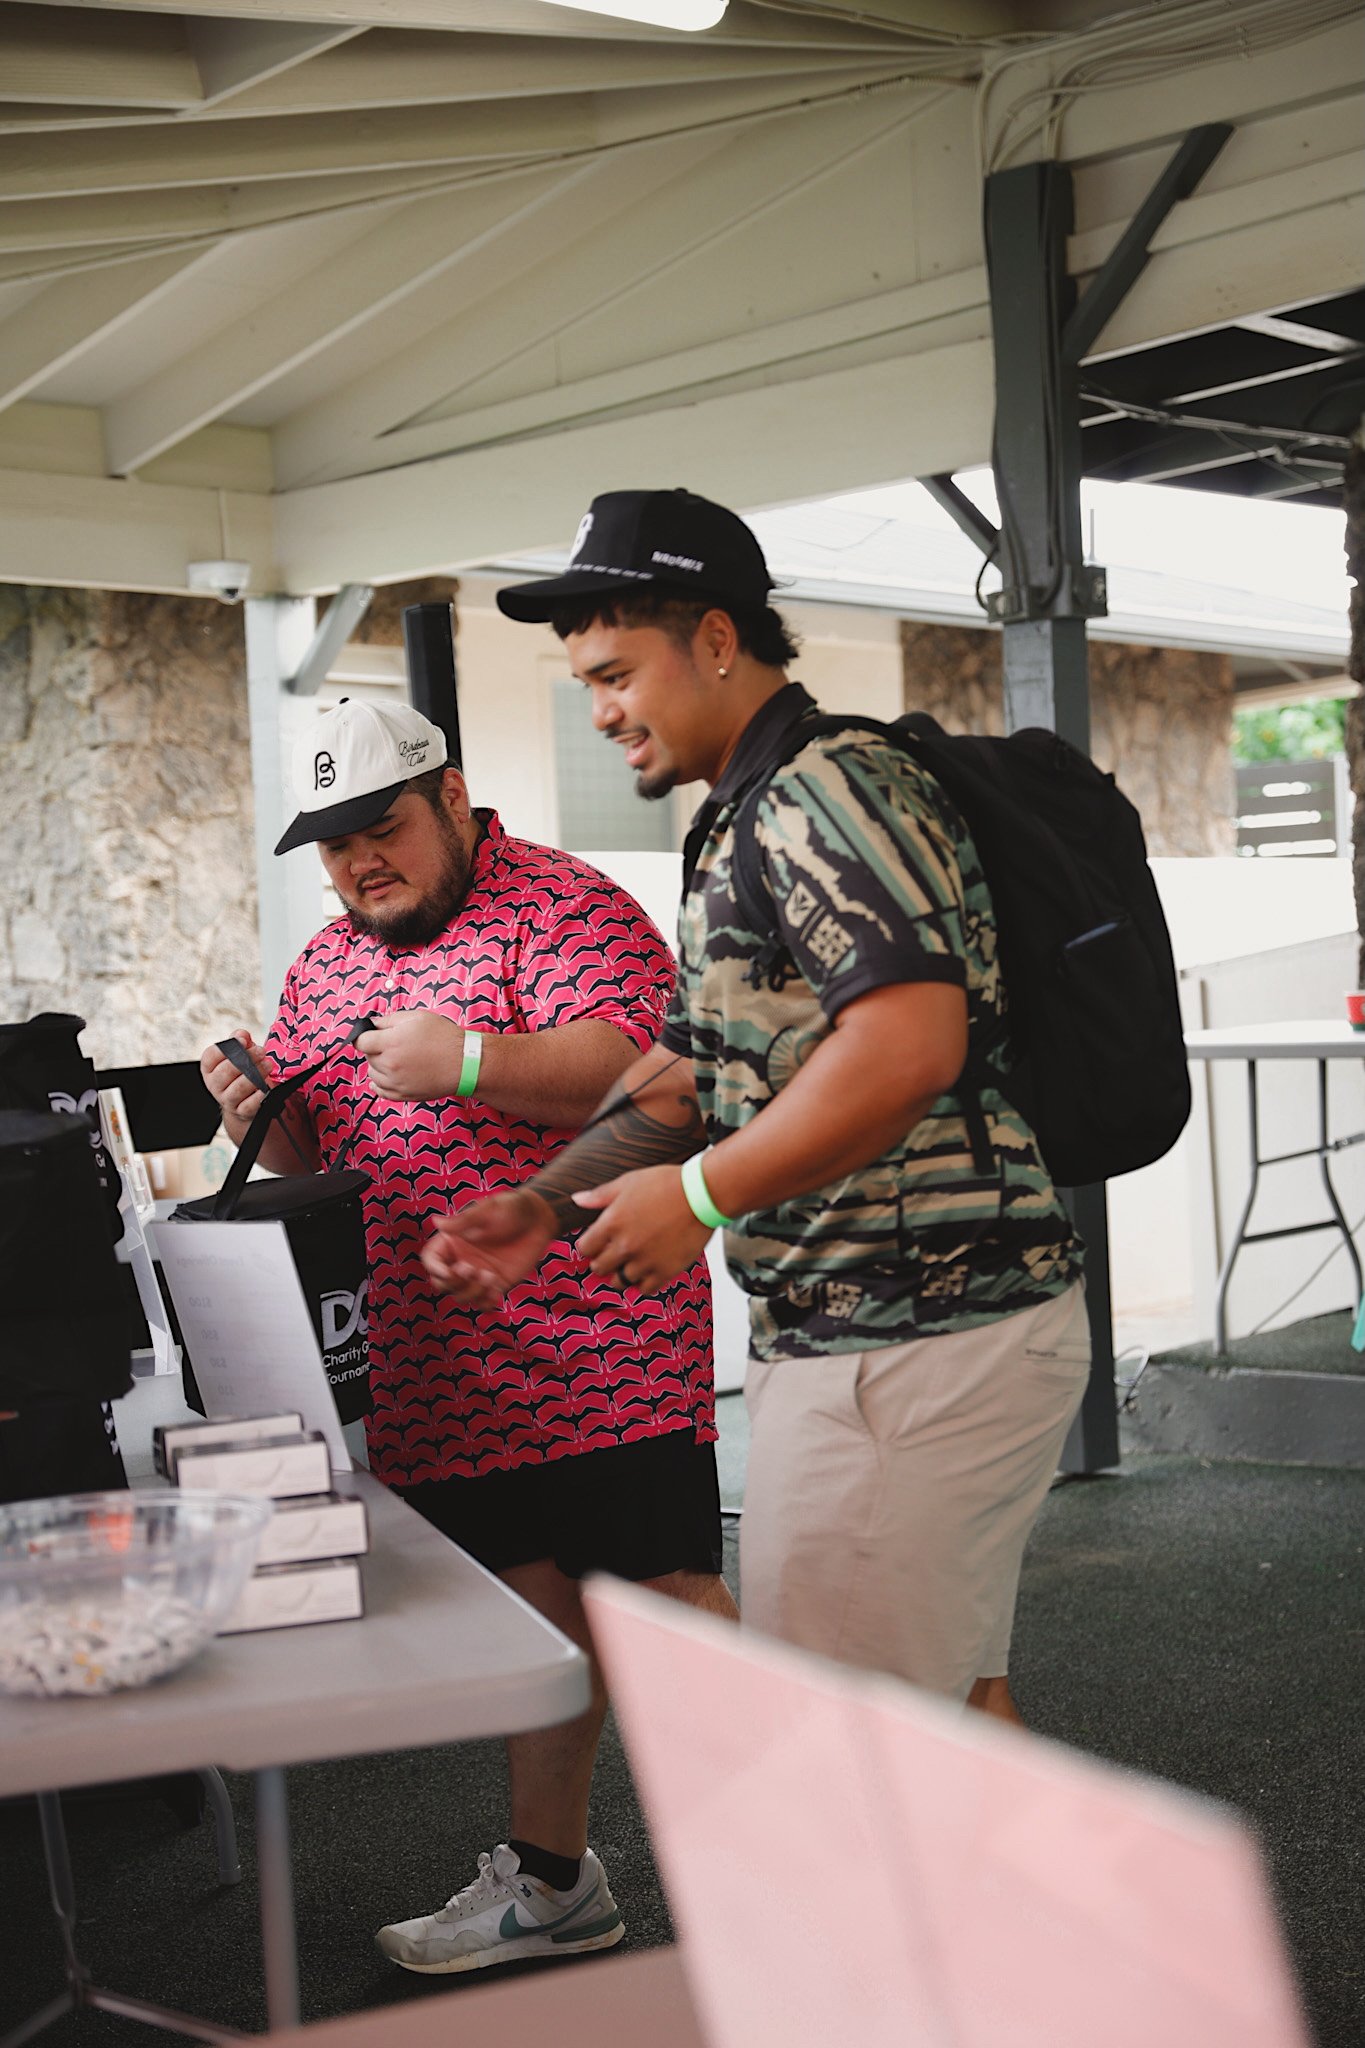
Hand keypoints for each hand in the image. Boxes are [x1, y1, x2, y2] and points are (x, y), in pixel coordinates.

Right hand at [200, 1030, 274, 1131]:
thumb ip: (241, 1041)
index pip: (210, 1057)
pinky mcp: (241, 1111)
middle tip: (261, 1051)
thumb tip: (241, 1034)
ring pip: (238, 1088)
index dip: (225, 1048)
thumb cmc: (243, 1072)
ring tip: (268, 1065)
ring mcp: (227, 1099)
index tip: (242, 1040)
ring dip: (255, 1075)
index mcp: (210, 1068)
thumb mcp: (241, 1054)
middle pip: (225, 1071)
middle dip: (245, 1059)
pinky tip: (267, 1086)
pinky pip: (250, 1104)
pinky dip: (259, 1095)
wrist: (246, 1101)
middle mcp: (215, 1085)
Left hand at [356, 1010, 465, 1100]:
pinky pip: (380, 1091)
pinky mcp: (403, 1095)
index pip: (360, 1041)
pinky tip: (391, 1075)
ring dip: (379, 1066)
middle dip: (376, 1049)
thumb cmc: (444, 1038)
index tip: (370, 1035)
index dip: (364, 1036)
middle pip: (367, 1057)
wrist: (465, 1063)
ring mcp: (395, 1082)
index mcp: (391, 1042)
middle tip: (395, 1044)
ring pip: (373, 1073)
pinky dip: (381, 1082)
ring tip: (399, 1059)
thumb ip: (390, 1019)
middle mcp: (390, 1064)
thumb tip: (373, 1024)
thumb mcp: (417, 1017)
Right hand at [424, 1189, 558, 1304]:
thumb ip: (463, 1221)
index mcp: (454, 1241)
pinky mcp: (495, 1285)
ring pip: (461, 1296)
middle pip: (442, 1283)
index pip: (431, 1259)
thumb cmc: (511, 1209)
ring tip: (491, 1276)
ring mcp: (478, 1274)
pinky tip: (497, 1292)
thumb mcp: (487, 1211)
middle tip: (472, 1269)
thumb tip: (436, 1222)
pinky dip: (486, 1303)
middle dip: (454, 1282)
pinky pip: (482, 1303)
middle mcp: (462, 1259)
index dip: (434, 1269)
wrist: (538, 1220)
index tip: (448, 1271)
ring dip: (472, 1292)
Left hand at [574, 1165, 713, 1294]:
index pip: (584, 1249)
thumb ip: (600, 1196)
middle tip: (614, 1254)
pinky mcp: (665, 1272)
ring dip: (623, 1274)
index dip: (589, 1246)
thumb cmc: (667, 1184)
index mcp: (612, 1223)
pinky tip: (650, 1268)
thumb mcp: (629, 1182)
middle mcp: (625, 1246)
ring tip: (633, 1261)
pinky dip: (644, 1282)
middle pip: (599, 1269)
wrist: (702, 1195)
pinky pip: (645, 1289)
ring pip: (620, 1282)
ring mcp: (645, 1261)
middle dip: (604, 1261)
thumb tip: (577, 1200)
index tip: (597, 1244)